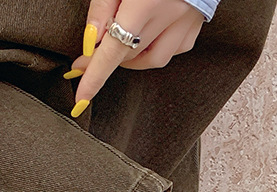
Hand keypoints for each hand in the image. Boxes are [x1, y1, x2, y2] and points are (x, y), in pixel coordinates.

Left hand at [65, 0, 205, 116]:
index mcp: (145, 3)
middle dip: (105, 59)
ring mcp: (186, 21)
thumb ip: (103, 6)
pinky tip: (147, 40)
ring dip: (131, 59)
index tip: (80, 97)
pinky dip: (155, 50)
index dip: (94, 77)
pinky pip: (173, 49)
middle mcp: (169, 15)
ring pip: (152, 58)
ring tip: (118, 46)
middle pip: (129, 54)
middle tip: (87, 55)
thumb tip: (92, 39)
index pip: (113, 51)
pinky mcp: (196, 23)